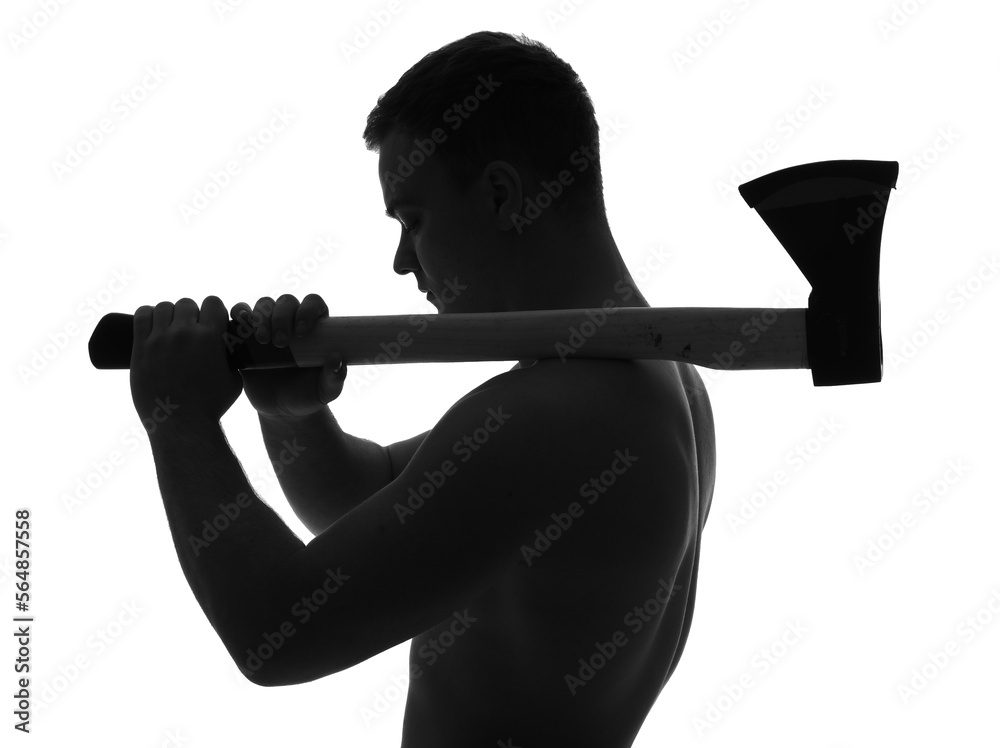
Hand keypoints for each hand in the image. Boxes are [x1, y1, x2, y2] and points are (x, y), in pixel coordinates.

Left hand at [130, 296, 242, 426]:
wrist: (182, 425)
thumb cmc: (210, 406)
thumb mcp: (233, 380)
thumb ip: (232, 359)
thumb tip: (231, 349)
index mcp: (210, 337)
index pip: (212, 302)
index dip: (213, 310)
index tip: (211, 320)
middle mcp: (183, 334)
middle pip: (186, 303)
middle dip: (191, 314)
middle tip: (191, 329)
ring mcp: (159, 340)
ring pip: (163, 307)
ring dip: (169, 315)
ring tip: (171, 328)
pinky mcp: (140, 349)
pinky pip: (140, 317)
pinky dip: (147, 316)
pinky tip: (152, 325)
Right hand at [229, 294, 345, 418]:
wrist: (281, 409)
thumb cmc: (309, 395)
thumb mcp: (326, 390)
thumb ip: (335, 377)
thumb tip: (336, 359)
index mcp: (315, 327)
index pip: (313, 303)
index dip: (308, 310)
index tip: (303, 331)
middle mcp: (291, 321)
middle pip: (286, 302)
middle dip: (282, 317)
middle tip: (280, 342)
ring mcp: (268, 325)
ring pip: (263, 304)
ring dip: (261, 317)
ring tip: (263, 340)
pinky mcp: (246, 335)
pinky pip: (240, 315)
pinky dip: (239, 314)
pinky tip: (241, 326)